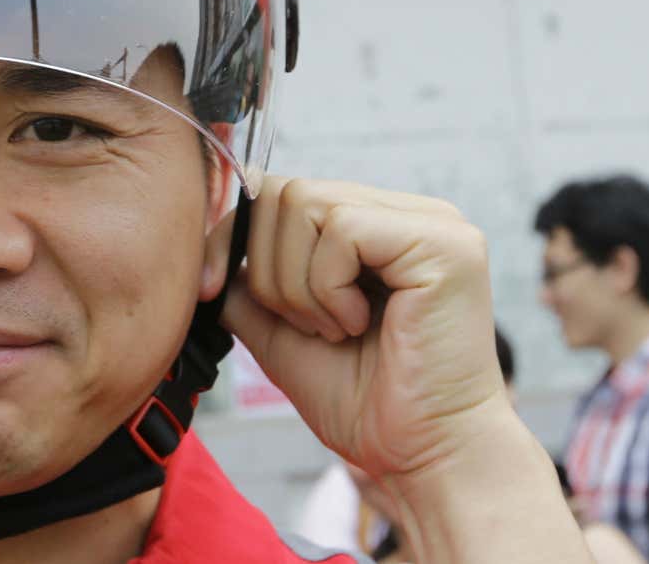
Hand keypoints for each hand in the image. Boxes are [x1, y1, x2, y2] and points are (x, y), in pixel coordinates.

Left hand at [215, 177, 589, 562]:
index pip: (277, 191)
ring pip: (305, 205)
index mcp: (373, 227)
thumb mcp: (281, 334)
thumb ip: (246, 289)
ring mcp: (430, 222)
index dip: (231, 235)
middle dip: (269, 271)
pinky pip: (342, 230)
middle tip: (311, 327)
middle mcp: (405, 213)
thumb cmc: (364, 404)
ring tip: (338, 329)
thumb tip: (205, 253)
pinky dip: (329, 288)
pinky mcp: (443, 242)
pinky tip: (359, 325)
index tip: (207, 288)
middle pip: (283, 192)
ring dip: (299, 285)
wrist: (423, 456)